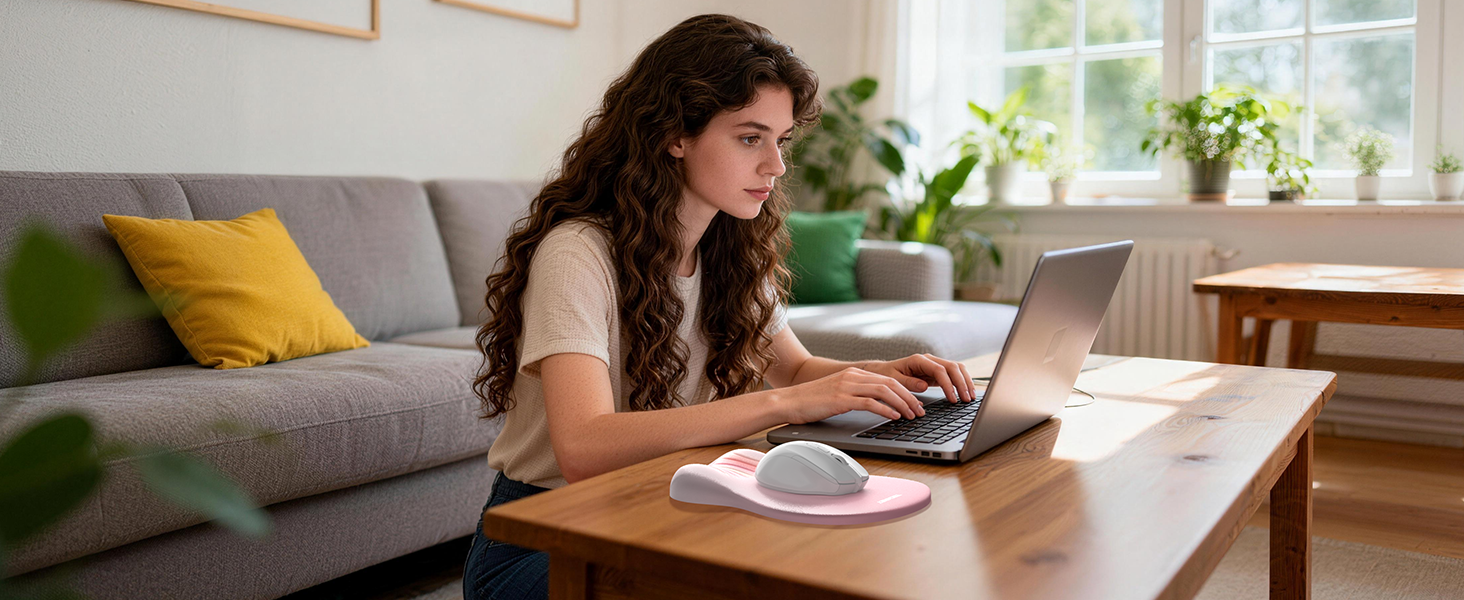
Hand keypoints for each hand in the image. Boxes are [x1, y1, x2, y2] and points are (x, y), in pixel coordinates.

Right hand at [775, 367, 924, 424]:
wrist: (788, 401)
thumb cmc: (811, 402)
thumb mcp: (837, 394)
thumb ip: (855, 395)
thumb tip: (876, 406)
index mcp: (853, 373)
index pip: (887, 379)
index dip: (906, 391)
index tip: (916, 403)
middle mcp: (852, 376)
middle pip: (890, 383)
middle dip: (909, 397)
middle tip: (920, 411)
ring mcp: (847, 386)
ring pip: (884, 391)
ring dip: (902, 404)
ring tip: (911, 416)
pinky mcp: (841, 399)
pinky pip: (870, 402)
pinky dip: (886, 410)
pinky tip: (894, 418)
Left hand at [863, 354, 975, 404]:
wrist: (885, 371)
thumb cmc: (888, 375)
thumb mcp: (894, 380)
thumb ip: (908, 383)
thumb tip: (924, 386)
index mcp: (918, 360)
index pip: (939, 370)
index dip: (948, 385)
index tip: (953, 399)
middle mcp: (929, 359)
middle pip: (952, 367)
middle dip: (962, 383)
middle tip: (966, 399)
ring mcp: (935, 364)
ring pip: (957, 368)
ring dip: (966, 381)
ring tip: (971, 396)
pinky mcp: (938, 371)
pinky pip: (954, 374)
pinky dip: (963, 381)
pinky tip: (967, 391)